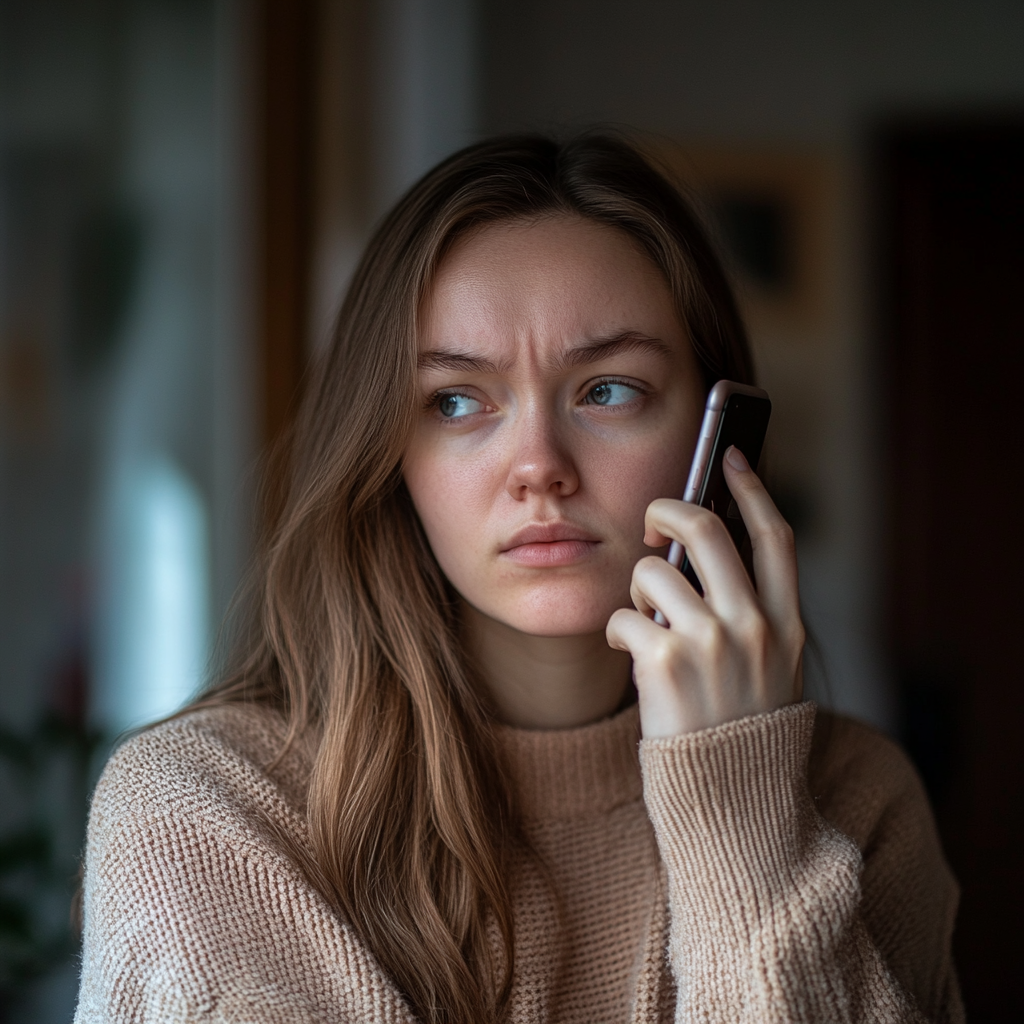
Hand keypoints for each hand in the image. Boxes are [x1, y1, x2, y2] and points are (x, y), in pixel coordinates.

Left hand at [606, 447, 804, 737]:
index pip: (776, 537)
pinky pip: (624, 616)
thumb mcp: (772, 673)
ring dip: (638, 591)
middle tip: (652, 526)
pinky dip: (620, 632)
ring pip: (653, 571)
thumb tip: (695, 558)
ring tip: (646, 626)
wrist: (735, 811)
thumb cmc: (742, 738)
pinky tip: (632, 657)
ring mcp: (710, 643)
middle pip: (707, 529)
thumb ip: (749, 617)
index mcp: (787, 626)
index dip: (752, 488)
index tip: (732, 458)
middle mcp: (754, 626)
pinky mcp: (664, 664)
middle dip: (669, 511)